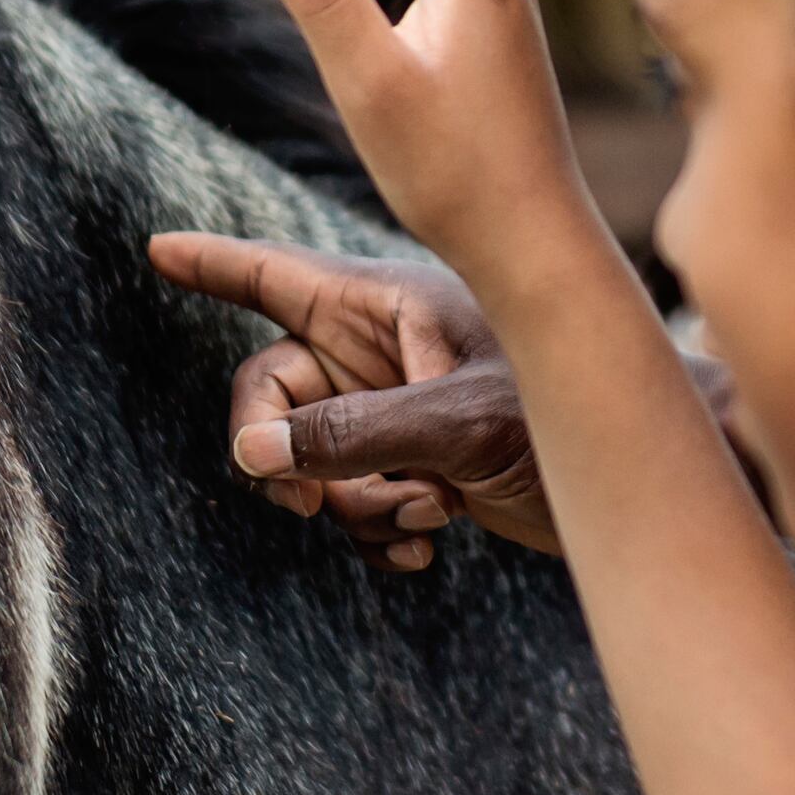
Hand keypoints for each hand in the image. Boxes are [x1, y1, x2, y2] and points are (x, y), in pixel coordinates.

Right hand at [145, 234, 556, 566]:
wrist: (638, 479)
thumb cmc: (569, 417)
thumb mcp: (457, 423)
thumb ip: (353, 435)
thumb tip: (255, 454)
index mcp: (387, 306)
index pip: (277, 276)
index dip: (214, 266)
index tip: (156, 250)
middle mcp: (383, 351)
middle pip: (273, 394)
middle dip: (289, 456)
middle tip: (310, 504)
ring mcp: (396, 408)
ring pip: (311, 460)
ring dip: (352, 505)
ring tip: (429, 512)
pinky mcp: (417, 462)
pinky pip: (352, 499)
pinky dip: (377, 529)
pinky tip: (429, 545)